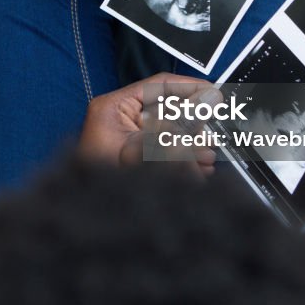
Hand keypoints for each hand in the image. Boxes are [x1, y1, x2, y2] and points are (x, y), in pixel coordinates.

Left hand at [78, 73, 220, 175]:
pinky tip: (197, 169)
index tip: (213, 92)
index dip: (189, 87)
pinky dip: (181, 159)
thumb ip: (179, 124)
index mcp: (113, 107)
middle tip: (210, 136)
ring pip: (168, 133)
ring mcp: (126, 139)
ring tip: (206, 158)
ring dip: (191, 146)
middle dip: (193, 126)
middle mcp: (118, 119)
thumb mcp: (146, 148)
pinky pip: (163, 150)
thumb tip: (208, 100)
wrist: (92, 219)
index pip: (158, 85)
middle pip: (167, 110)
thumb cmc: (102, 182)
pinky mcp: (132, 157)